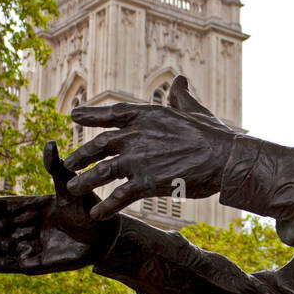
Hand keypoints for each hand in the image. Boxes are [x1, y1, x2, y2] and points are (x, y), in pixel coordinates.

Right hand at [0, 142, 118, 273]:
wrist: (105, 236)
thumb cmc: (88, 209)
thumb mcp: (71, 187)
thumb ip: (57, 169)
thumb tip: (48, 144)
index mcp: (32, 208)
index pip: (3, 208)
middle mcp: (27, 227)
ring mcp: (30, 246)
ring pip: (0, 247)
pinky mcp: (36, 264)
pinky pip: (12, 265)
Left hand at [63, 75, 235, 221]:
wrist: (224, 158)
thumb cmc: (213, 134)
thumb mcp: (194, 109)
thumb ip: (181, 96)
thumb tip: (180, 79)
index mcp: (147, 115)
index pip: (112, 113)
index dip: (91, 115)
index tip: (74, 116)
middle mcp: (137, 135)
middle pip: (99, 144)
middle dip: (81, 154)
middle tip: (68, 162)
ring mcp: (139, 160)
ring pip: (101, 171)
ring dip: (84, 181)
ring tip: (72, 189)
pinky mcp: (146, 183)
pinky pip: (119, 196)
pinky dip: (106, 207)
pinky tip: (97, 214)